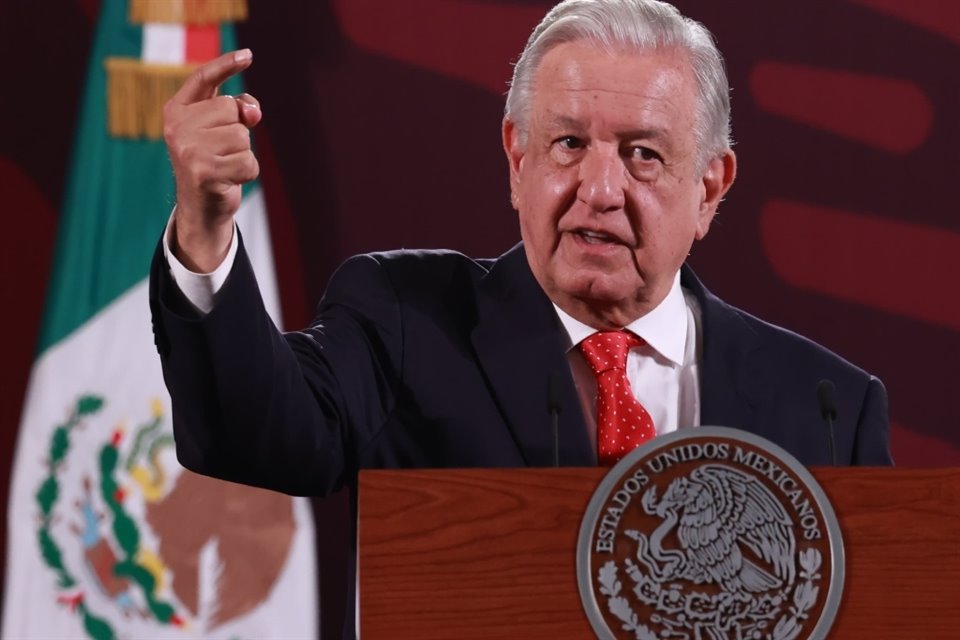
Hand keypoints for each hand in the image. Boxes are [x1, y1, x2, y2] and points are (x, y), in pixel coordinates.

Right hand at [163, 49, 261, 271]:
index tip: (248, 55)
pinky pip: (248, 162)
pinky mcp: (204, 173)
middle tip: (221, 150)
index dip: (226, 65)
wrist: (201, 206)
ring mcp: (188, 150)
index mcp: (176, 111)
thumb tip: (251, 111)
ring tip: (224, 165)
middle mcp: (177, 128)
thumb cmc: (214, 161)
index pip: (203, 79)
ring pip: (242, 137)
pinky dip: (247, 172)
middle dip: (237, 130)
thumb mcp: (223, 130)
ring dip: (243, 154)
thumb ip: (239, 110)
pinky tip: (230, 179)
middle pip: (230, 110)